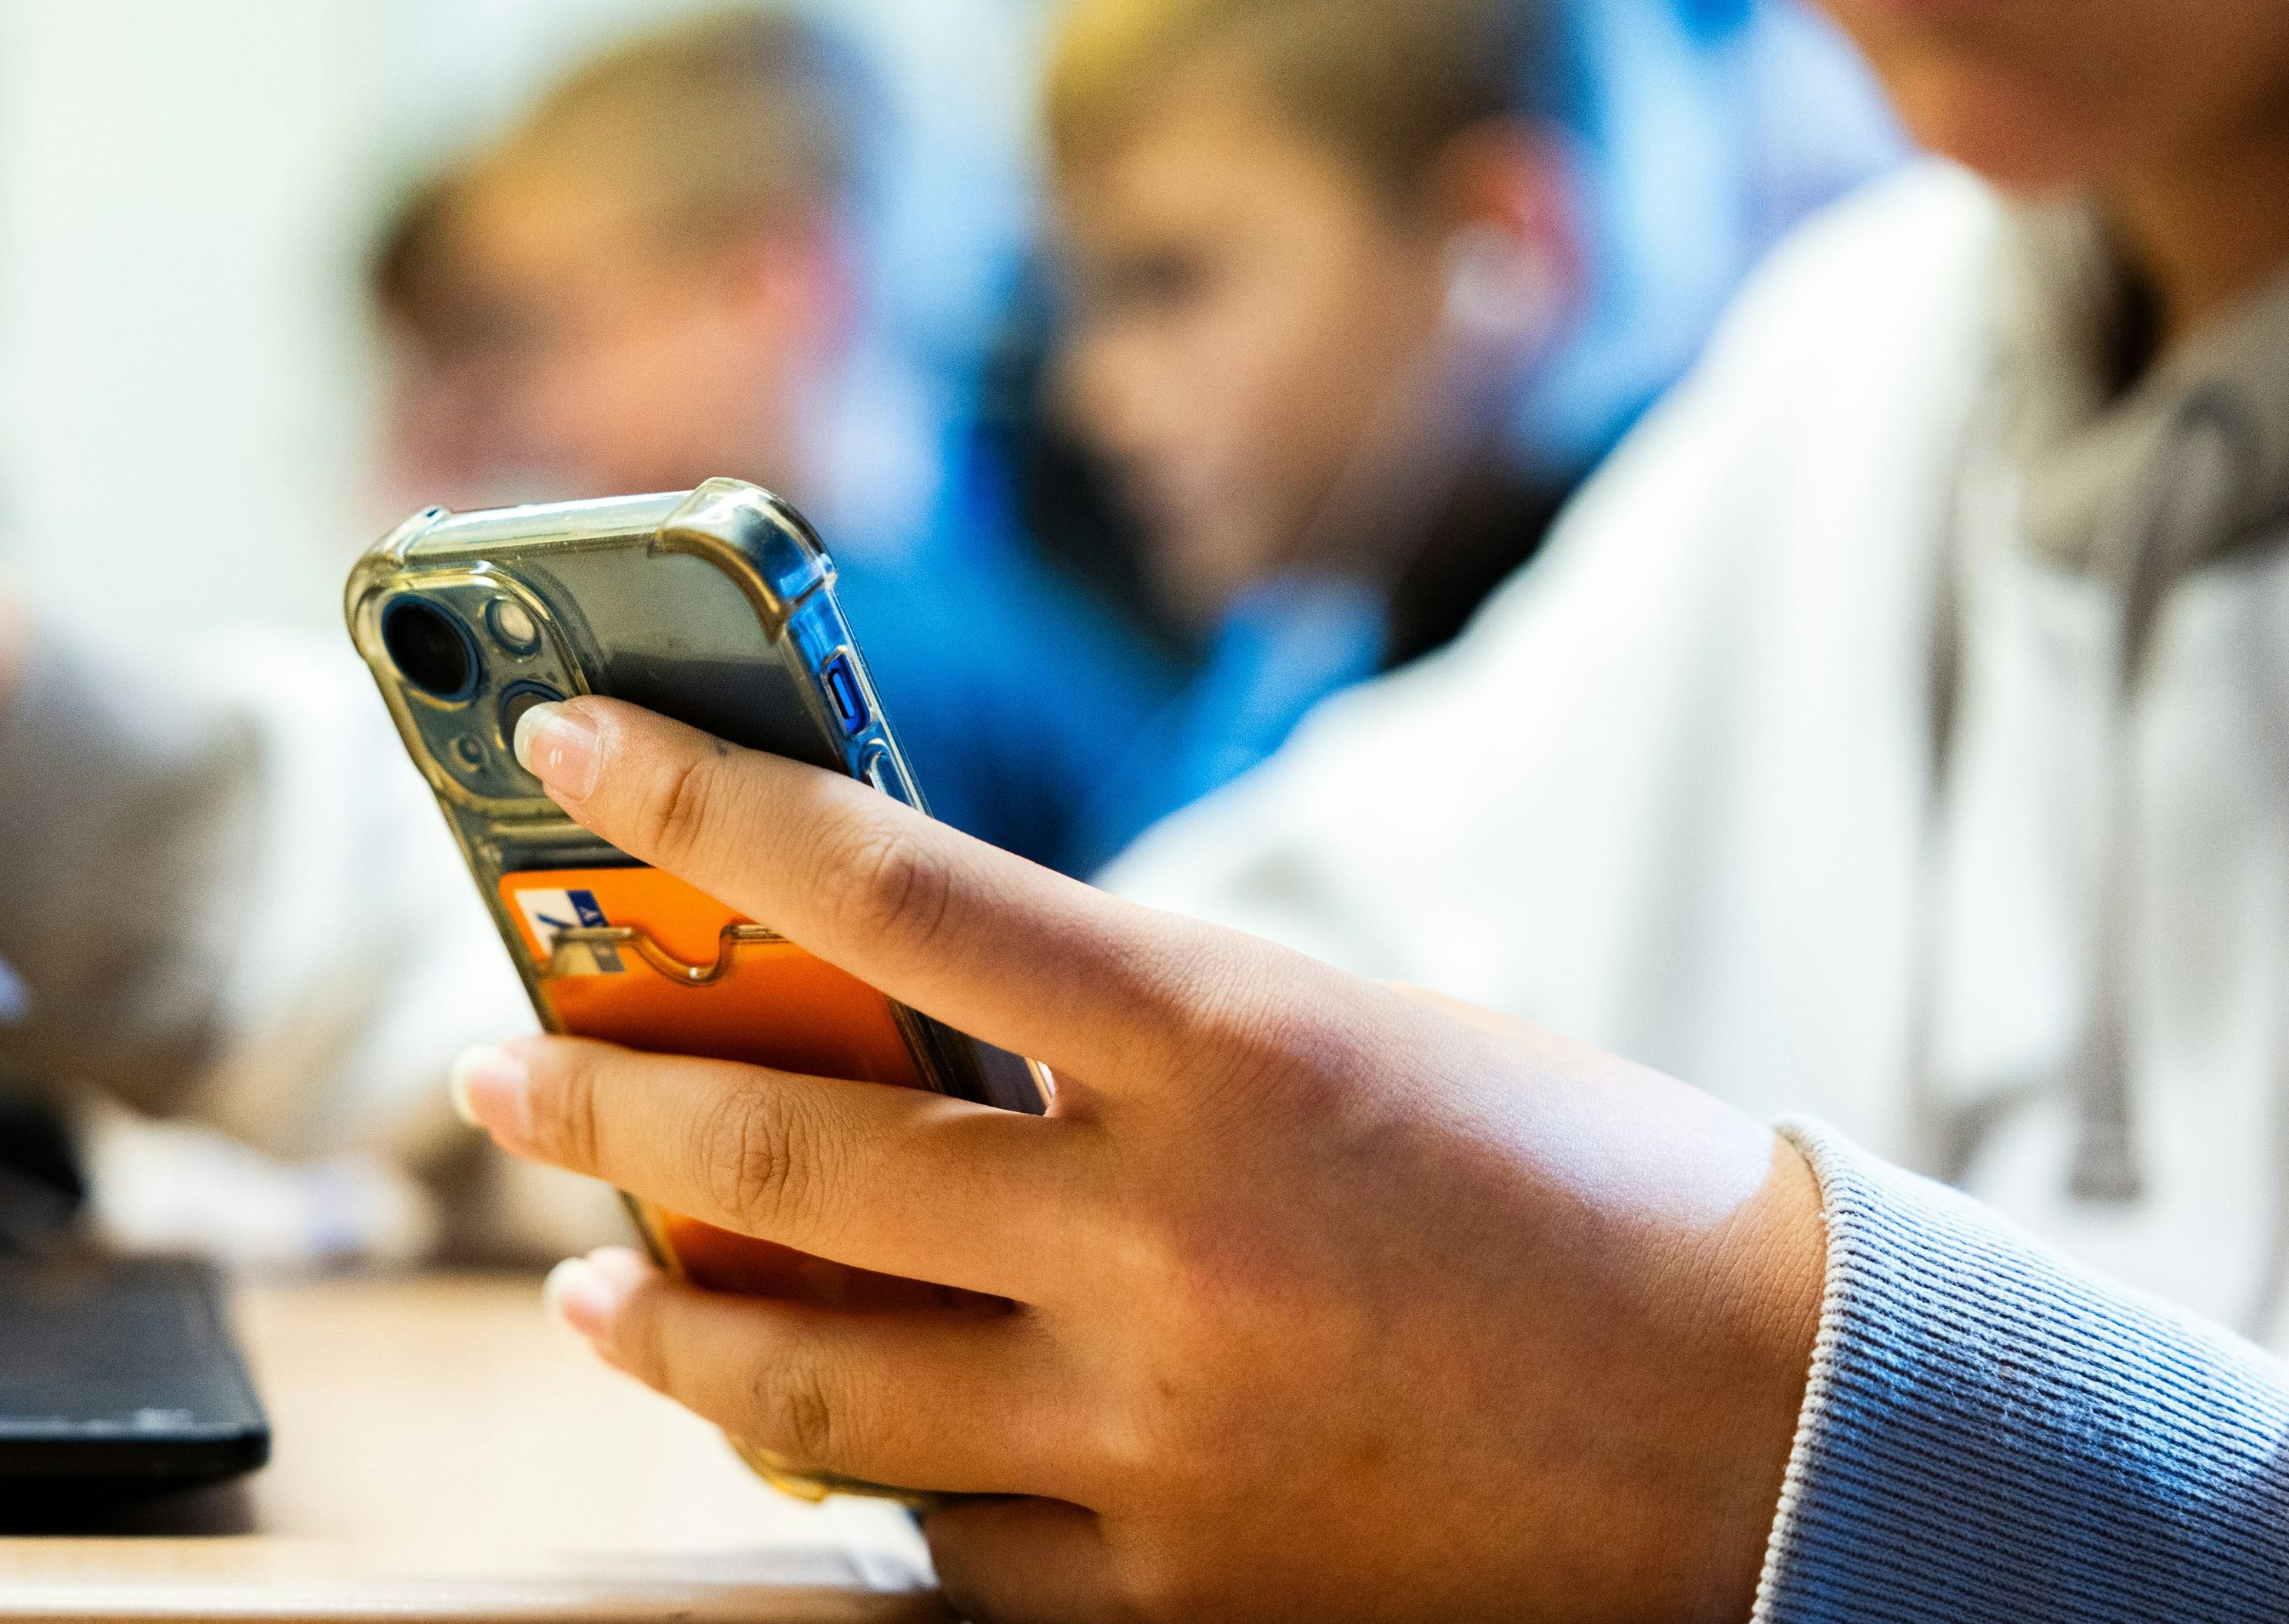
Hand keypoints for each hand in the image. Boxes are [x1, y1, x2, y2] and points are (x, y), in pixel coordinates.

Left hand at [450, 698, 1822, 1623]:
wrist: (1787, 1429)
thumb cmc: (1567, 1189)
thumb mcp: (1335, 1040)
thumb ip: (1110, 1038)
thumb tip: (877, 1025)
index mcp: (1228, 1041)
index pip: (889, 883)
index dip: (695, 802)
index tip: (563, 749)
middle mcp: (1169, 1237)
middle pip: (789, 1150)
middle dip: (601, 1097)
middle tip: (502, 1062)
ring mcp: (1160, 1437)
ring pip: (808, 1382)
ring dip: (660, 1319)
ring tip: (586, 1279)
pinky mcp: (1178, 1595)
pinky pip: (935, 1541)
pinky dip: (849, 1472)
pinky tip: (796, 1425)